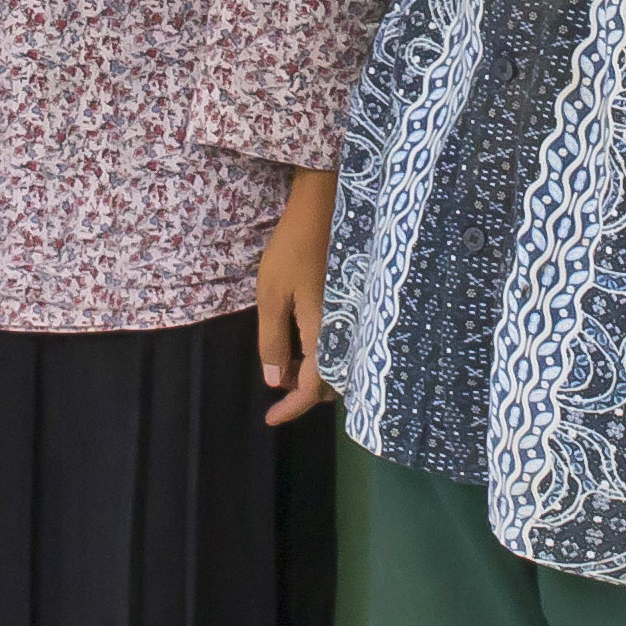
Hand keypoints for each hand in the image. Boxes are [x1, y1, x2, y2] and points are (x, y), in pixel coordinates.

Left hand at [253, 168, 337, 427]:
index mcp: (326, 332)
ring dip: (315, 375)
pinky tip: (305, 344)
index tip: (269, 420)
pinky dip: (325, 356)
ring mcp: (355, 317)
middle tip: (276, 390)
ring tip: (288, 365)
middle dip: (304, 394)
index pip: (312, 388)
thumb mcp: (271, 295)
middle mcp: (348, 331)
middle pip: (332, 383)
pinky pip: (343, 345)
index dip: (291, 408)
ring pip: (340, 365)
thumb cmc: (292, 248)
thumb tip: (277, 382)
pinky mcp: (356, 305)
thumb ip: (274, 340)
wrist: (326, 205)